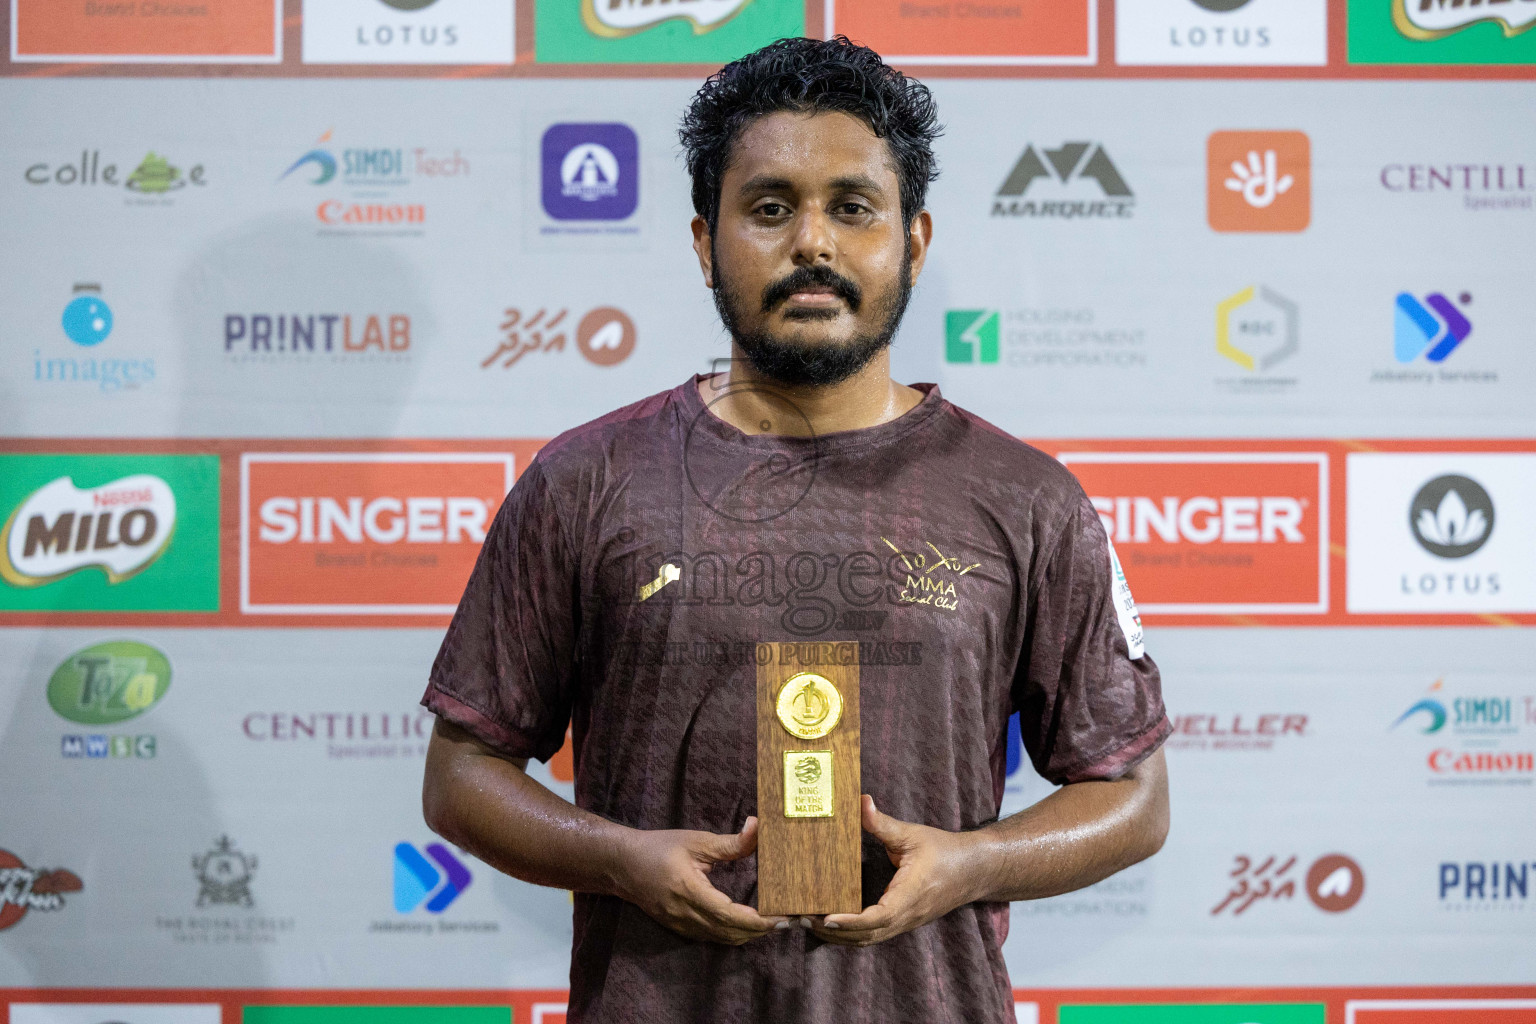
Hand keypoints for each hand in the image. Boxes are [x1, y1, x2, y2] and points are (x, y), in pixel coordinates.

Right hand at [616, 816, 783, 943]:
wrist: (622, 865)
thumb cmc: (659, 848)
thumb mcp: (695, 841)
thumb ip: (729, 842)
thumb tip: (758, 827)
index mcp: (690, 890)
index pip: (730, 915)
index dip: (757, 921)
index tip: (779, 917)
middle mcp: (685, 914)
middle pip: (729, 933)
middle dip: (759, 931)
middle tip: (784, 920)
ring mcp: (680, 924)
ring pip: (721, 939)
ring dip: (747, 935)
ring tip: (769, 923)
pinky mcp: (678, 927)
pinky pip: (710, 937)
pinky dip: (731, 934)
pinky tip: (744, 923)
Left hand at [809, 796, 978, 946]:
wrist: (974, 870)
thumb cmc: (943, 850)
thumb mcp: (912, 834)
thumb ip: (883, 823)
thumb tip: (860, 801)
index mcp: (910, 894)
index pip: (878, 917)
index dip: (851, 921)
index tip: (826, 918)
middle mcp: (907, 915)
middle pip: (867, 936)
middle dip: (834, 932)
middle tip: (802, 918)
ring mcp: (906, 922)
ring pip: (869, 940)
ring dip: (840, 937)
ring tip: (810, 923)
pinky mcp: (904, 922)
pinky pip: (875, 935)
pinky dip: (852, 935)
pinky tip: (833, 924)